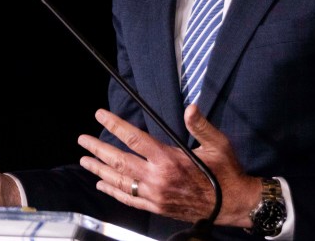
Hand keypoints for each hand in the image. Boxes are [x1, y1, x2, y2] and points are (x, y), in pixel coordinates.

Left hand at [77, 104, 259, 226]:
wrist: (232, 204)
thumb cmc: (225, 171)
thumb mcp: (217, 143)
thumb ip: (200, 125)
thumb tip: (190, 107)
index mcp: (168, 159)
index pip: (133, 138)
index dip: (115, 124)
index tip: (100, 114)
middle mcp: (157, 178)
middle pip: (119, 160)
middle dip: (98, 148)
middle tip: (82, 139)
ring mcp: (155, 195)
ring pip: (120, 181)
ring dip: (99, 170)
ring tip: (85, 160)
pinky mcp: (157, 207)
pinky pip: (129, 199)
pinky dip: (113, 192)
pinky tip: (102, 185)